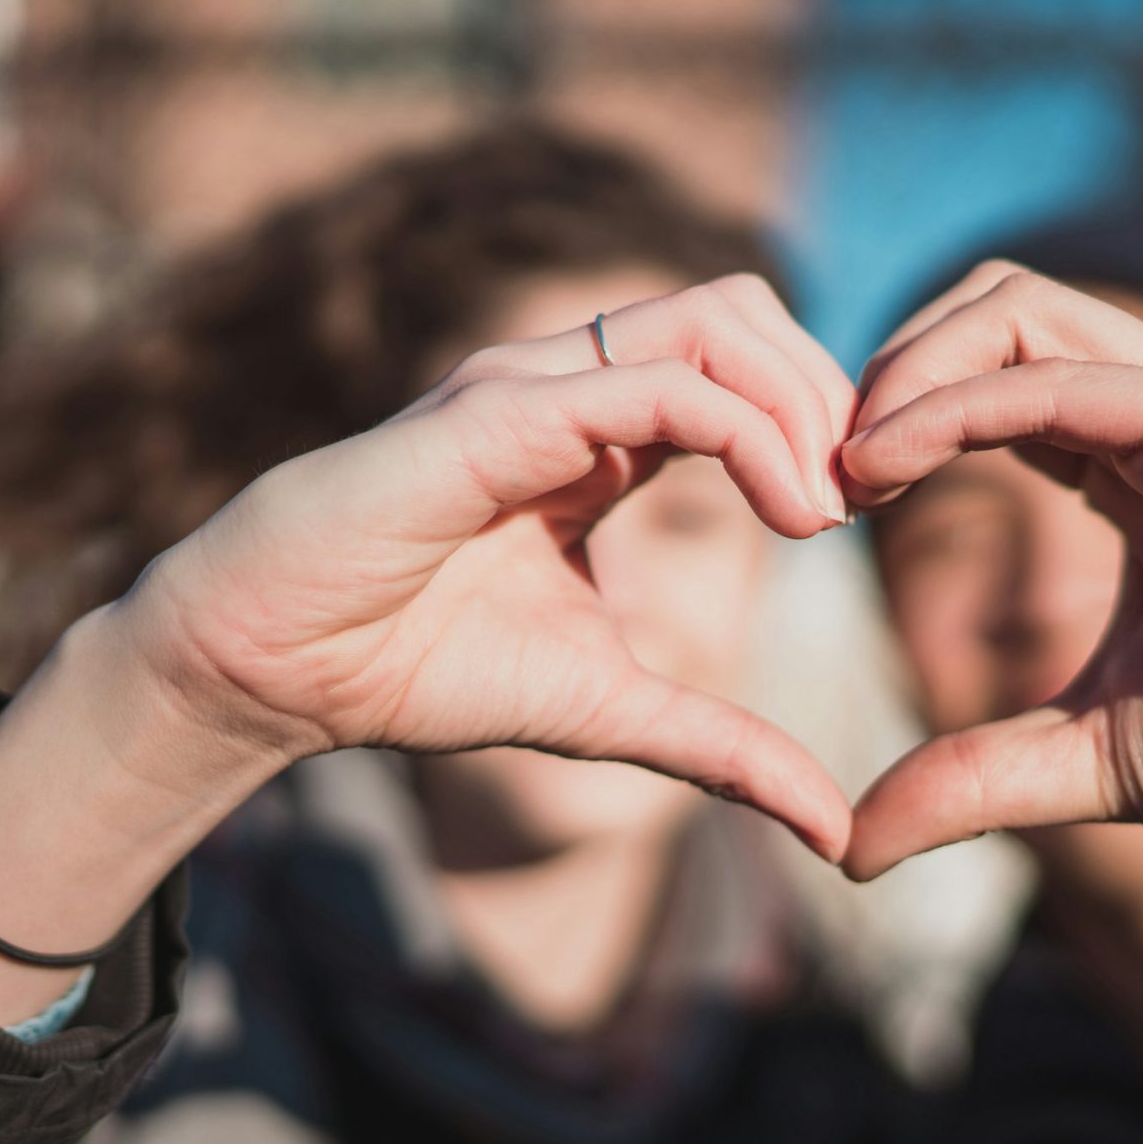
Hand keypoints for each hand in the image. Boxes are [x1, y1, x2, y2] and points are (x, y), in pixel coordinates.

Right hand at [124, 274, 858, 856]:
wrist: (272, 671)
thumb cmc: (415, 668)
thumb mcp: (610, 712)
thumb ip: (723, 749)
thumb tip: (834, 833)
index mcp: (600, 432)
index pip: (745, 364)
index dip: (825, 421)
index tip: (870, 514)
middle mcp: (571, 384)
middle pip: (746, 310)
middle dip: (831, 392)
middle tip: (865, 500)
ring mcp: (532, 385)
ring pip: (714, 319)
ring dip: (800, 402)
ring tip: (826, 509)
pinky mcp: (498, 414)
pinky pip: (656, 385)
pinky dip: (749, 434)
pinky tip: (787, 515)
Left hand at [837, 266, 1142, 877]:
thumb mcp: (1103, 760)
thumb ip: (980, 778)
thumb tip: (850, 842)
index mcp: (1126, 470)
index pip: (976, 380)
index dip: (879, 422)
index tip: (807, 511)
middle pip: (986, 308)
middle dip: (876, 368)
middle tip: (807, 476)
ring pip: (1021, 308)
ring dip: (905, 367)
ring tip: (840, 466)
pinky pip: (1078, 378)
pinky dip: (968, 399)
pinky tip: (893, 462)